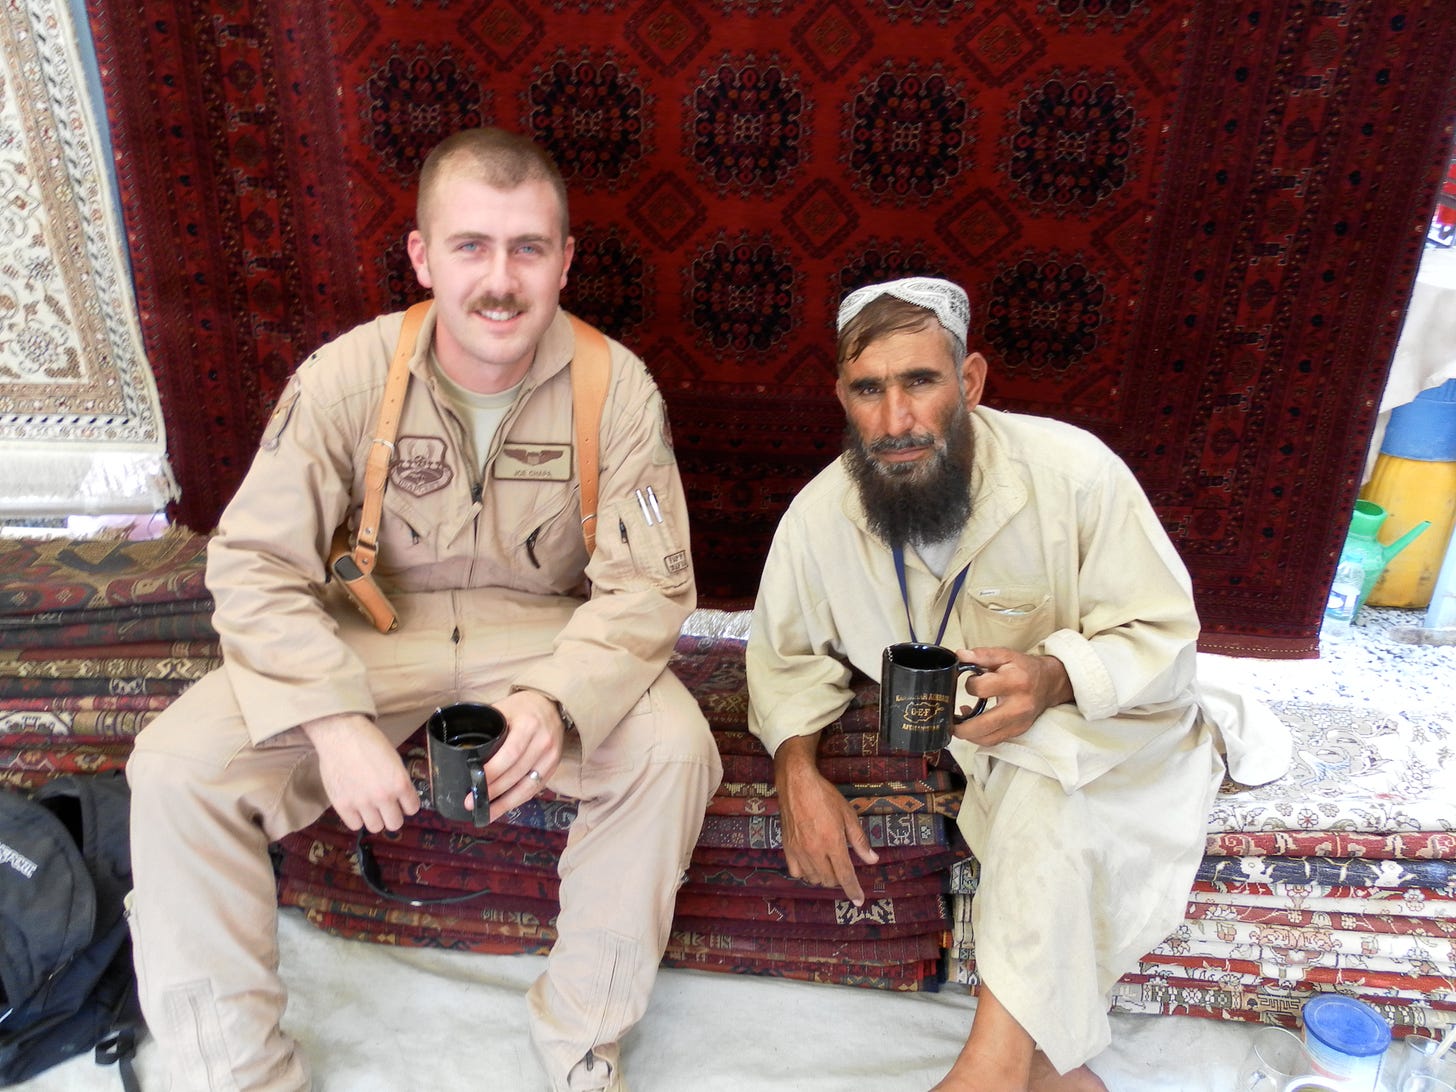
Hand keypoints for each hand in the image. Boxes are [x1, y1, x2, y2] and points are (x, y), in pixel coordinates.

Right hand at [302, 712, 420, 832]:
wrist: (341, 734)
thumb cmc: (369, 741)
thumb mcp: (394, 759)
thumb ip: (398, 781)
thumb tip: (401, 798)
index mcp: (400, 782)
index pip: (412, 808)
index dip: (407, 804)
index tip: (401, 801)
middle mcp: (384, 796)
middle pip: (395, 824)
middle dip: (392, 815)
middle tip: (385, 806)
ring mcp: (362, 802)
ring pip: (375, 827)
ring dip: (374, 818)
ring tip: (368, 806)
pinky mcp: (342, 805)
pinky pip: (355, 825)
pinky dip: (356, 818)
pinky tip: (355, 806)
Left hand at [474, 689, 565, 822]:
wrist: (552, 705)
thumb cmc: (522, 707)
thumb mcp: (503, 709)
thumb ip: (487, 727)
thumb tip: (459, 749)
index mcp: (528, 725)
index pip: (510, 753)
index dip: (493, 771)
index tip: (474, 783)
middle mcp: (543, 742)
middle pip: (516, 773)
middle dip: (493, 791)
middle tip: (471, 803)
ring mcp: (551, 757)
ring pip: (527, 787)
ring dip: (505, 803)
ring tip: (484, 814)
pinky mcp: (553, 768)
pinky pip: (534, 789)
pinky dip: (517, 800)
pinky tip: (502, 807)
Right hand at [774, 735, 878, 905]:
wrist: (796, 784)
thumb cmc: (825, 796)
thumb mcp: (848, 815)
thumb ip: (860, 840)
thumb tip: (872, 859)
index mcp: (833, 843)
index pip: (846, 875)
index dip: (854, 890)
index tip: (859, 901)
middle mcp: (815, 851)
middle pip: (830, 880)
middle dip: (840, 878)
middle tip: (843, 864)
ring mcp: (799, 851)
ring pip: (813, 879)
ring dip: (824, 877)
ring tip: (828, 864)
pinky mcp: (787, 848)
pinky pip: (797, 872)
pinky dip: (807, 874)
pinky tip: (812, 864)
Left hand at [952, 647, 1072, 746]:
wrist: (1049, 683)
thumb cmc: (1024, 668)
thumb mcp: (1005, 655)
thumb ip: (982, 655)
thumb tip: (959, 655)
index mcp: (1014, 682)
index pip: (981, 689)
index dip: (970, 685)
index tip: (970, 681)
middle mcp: (1018, 706)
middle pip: (984, 725)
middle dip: (961, 727)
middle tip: (948, 719)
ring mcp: (1019, 723)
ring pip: (987, 739)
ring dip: (968, 735)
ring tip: (958, 724)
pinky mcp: (1018, 731)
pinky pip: (994, 741)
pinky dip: (979, 737)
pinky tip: (972, 725)